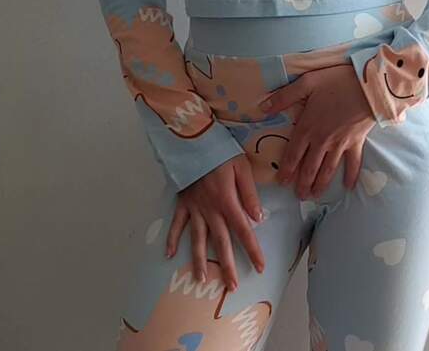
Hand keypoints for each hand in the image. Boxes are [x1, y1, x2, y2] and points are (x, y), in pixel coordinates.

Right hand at [164, 154, 264, 291]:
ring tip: (201, 280)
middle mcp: (210, 211)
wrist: (191, 141)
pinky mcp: (182, 203)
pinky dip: (171, 239)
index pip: (244, 231)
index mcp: (228, 203)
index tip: (260, 268)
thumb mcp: (241, 168)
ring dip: (199, 261)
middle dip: (227, 266)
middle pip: (220, 243)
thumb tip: (259, 218)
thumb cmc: (220, 152)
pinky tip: (168, 255)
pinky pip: (176, 224)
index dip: (253, 251)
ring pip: (197, 240)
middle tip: (232, 287)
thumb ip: (249, 194)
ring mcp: (194, 209)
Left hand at [261, 64, 375, 198]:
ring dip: (320, 185)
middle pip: (309, 167)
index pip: (293, 154)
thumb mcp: (307, 83)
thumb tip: (262, 107)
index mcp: (307, 128)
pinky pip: (353, 164)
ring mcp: (340, 145)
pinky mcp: (356, 143)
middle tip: (299, 196)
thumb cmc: (337, 82)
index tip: (282, 183)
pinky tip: (348, 187)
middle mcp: (322, 141)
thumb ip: (284, 97)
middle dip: (303, 183)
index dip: (287, 170)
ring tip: (315, 196)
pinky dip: (351, 176)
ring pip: (328, 170)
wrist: (369, 86)